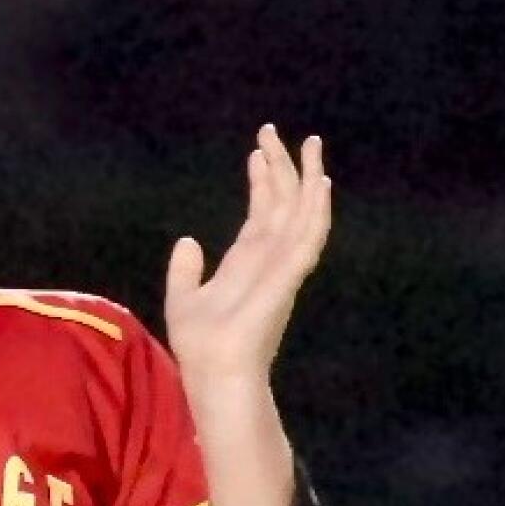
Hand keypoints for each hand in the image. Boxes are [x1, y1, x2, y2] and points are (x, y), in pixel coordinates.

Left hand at [164, 128, 329, 396]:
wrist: (214, 373)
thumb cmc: (201, 348)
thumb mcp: (184, 301)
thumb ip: (186, 272)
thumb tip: (187, 240)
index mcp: (247, 263)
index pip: (259, 213)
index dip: (259, 182)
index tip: (256, 152)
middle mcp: (270, 260)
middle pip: (281, 204)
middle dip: (281, 167)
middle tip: (274, 131)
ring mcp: (283, 266)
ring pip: (301, 211)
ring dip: (306, 177)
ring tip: (309, 142)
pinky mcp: (289, 275)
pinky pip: (309, 236)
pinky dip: (317, 209)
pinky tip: (321, 182)